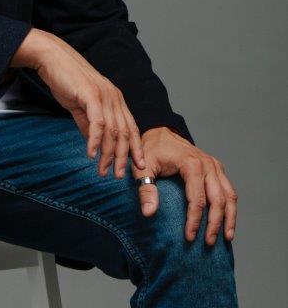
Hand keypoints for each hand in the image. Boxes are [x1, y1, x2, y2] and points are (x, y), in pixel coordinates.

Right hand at [28, 34, 146, 174]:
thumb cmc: (66, 81)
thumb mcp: (81, 106)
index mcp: (115, 99)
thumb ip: (89, 124)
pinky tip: (90, 155)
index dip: (136, 147)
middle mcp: (114, 97)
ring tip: (102, 170)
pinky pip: (97, 123)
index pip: (131, 127)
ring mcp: (104, 95)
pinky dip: (94, 141)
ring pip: (112, 131)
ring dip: (108, 154)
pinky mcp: (91, 95)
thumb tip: (94, 144)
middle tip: (118, 176)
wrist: (53, 59)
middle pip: (124, 132)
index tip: (138, 166)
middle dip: (123, 157)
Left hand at [132, 126, 237, 245]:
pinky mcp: (217, 168)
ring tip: (226, 237)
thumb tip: (149, 213)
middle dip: (214, 223)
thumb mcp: (143, 167)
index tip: (189, 237)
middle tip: (209, 242)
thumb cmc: (151, 150)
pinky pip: (228, 189)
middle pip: (218, 199)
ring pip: (229, 195)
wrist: (161, 132)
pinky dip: (230, 207)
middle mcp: (207, 164)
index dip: (194, 220)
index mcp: (191, 163)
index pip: (198, 199)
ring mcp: (214, 165)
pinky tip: (227, 222)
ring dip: (229, 217)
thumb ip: (146, 189)